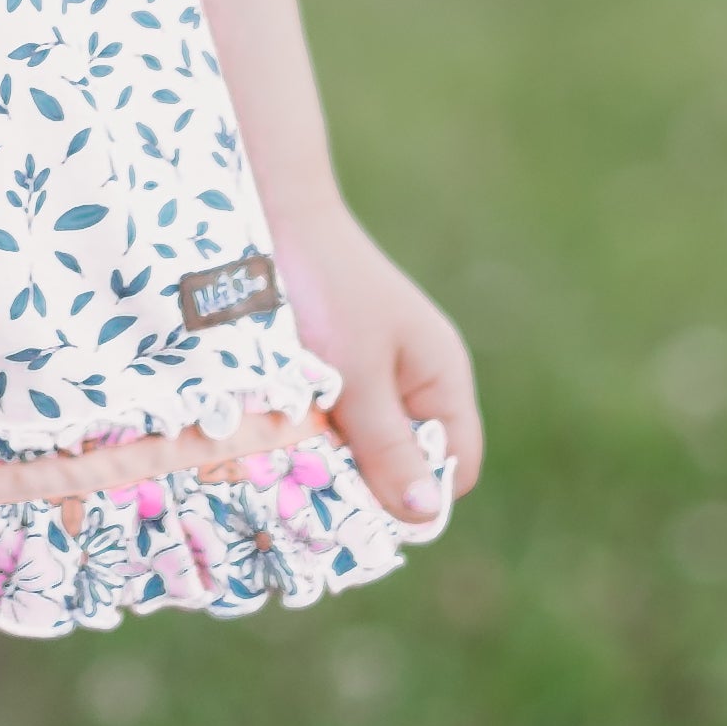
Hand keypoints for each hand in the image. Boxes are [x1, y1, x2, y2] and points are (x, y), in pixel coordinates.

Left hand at [274, 188, 482, 530]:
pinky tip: (273, 425)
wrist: (272, 211)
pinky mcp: (330, 367)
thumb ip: (388, 444)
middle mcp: (413, 381)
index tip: (362, 503)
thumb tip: (426, 514)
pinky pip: (330, 421)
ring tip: (287, 448)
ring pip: (360, 446)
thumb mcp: (356, 375)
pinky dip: (306, 429)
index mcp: (441, 378)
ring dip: (327, 456)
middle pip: (405, 463)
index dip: (419, 495)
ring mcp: (371, 373)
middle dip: (364, 479)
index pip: (454, 467)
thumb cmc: (323, 288)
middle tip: (313, 478)